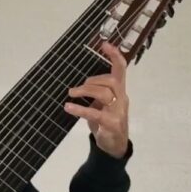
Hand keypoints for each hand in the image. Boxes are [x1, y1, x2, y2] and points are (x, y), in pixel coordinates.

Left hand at [63, 42, 128, 157]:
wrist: (114, 147)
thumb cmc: (106, 122)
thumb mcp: (102, 104)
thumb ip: (96, 93)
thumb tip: (80, 84)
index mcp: (120, 92)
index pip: (121, 70)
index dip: (115, 56)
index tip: (105, 44)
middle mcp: (122, 99)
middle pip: (111, 81)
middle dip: (92, 81)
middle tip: (75, 89)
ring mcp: (118, 112)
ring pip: (105, 94)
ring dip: (85, 91)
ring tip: (71, 94)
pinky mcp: (111, 124)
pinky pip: (96, 113)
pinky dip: (80, 109)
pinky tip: (68, 108)